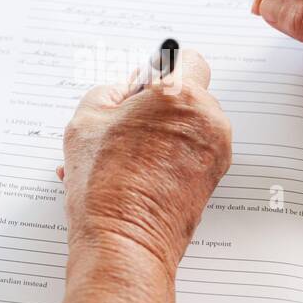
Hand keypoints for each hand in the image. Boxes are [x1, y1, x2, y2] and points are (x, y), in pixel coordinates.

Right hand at [58, 49, 232, 278]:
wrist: (124, 243)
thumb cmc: (104, 186)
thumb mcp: (86, 119)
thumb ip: (111, 91)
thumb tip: (129, 90)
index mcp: (179, 94)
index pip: (187, 59)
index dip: (162, 70)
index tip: (143, 87)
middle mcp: (207, 118)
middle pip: (189, 95)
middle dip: (161, 106)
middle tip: (126, 126)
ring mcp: (216, 150)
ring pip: (192, 125)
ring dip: (165, 132)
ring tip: (124, 156)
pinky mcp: (215, 176)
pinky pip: (195, 151)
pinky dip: (172, 156)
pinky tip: (137, 173)